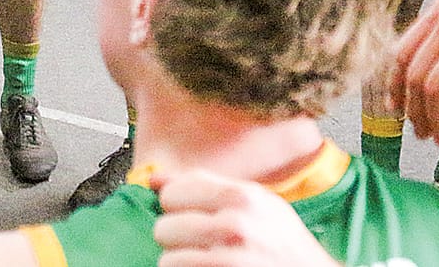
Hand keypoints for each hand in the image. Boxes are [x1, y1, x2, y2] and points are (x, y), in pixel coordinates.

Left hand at [152, 168, 341, 266]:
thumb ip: (206, 187)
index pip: (173, 192)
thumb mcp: (257, 205)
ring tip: (206, 262)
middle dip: (178, 239)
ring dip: (181, 263)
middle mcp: (235, 224)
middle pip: (164, 226)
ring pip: (167, 258)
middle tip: (202, 246)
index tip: (191, 216)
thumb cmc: (285, 245)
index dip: (177, 207)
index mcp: (243, 196)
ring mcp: (229, 259)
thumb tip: (153, 180)